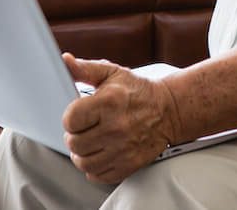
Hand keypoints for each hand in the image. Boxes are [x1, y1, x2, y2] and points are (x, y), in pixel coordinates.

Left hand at [61, 54, 181, 183]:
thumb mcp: (112, 73)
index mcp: (109, 102)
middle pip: (75, 144)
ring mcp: (124, 149)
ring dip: (82, 154)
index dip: (70, 118)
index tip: (78, 115)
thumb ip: (86, 68)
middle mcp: (116, 127)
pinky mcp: (130, 164)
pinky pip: (98, 175)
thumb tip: (66, 61)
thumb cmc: (138, 91)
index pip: (71, 120)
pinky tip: (100, 153)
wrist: (170, 109)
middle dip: (74, 136)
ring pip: (84, 163)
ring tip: (89, 142)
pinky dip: (94, 167)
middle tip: (83, 129)